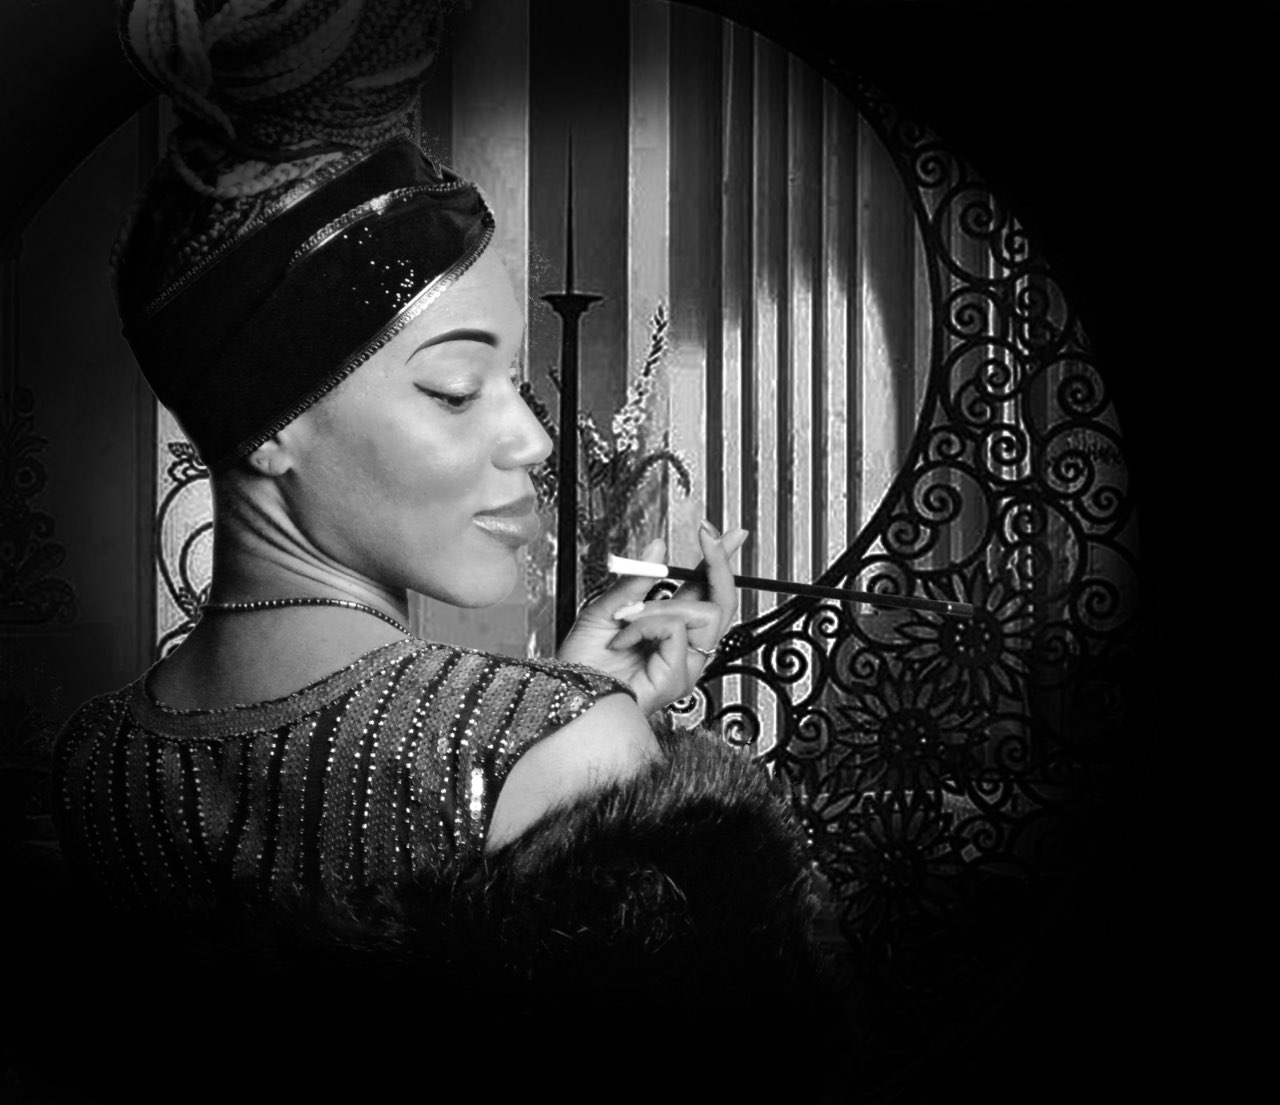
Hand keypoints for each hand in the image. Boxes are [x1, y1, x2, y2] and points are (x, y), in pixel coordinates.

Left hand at [555, 521, 747, 714]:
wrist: (569, 693)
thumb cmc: (584, 661)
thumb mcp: (607, 607)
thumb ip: (637, 580)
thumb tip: (658, 547)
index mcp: (671, 630)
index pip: (708, 593)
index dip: (722, 562)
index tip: (731, 534)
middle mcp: (685, 648)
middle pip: (723, 602)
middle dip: (719, 561)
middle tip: (707, 534)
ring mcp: (685, 666)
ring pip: (702, 613)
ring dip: (658, 606)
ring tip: (626, 620)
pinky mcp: (677, 678)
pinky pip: (675, 629)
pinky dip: (644, 625)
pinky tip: (624, 639)